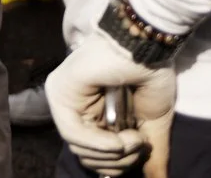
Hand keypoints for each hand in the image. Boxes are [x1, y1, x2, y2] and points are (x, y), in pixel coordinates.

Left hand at [46, 28, 176, 175]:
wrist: (146, 46)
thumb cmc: (149, 76)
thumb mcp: (151, 124)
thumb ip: (148, 154)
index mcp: (89, 113)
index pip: (91, 155)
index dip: (117, 164)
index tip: (141, 152)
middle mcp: (70, 106)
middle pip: (85, 156)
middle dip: (118, 162)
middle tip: (139, 146)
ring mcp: (61, 97)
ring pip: (80, 149)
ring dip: (116, 153)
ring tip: (136, 138)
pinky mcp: (59, 91)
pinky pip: (74, 133)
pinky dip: (103, 143)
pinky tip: (125, 136)